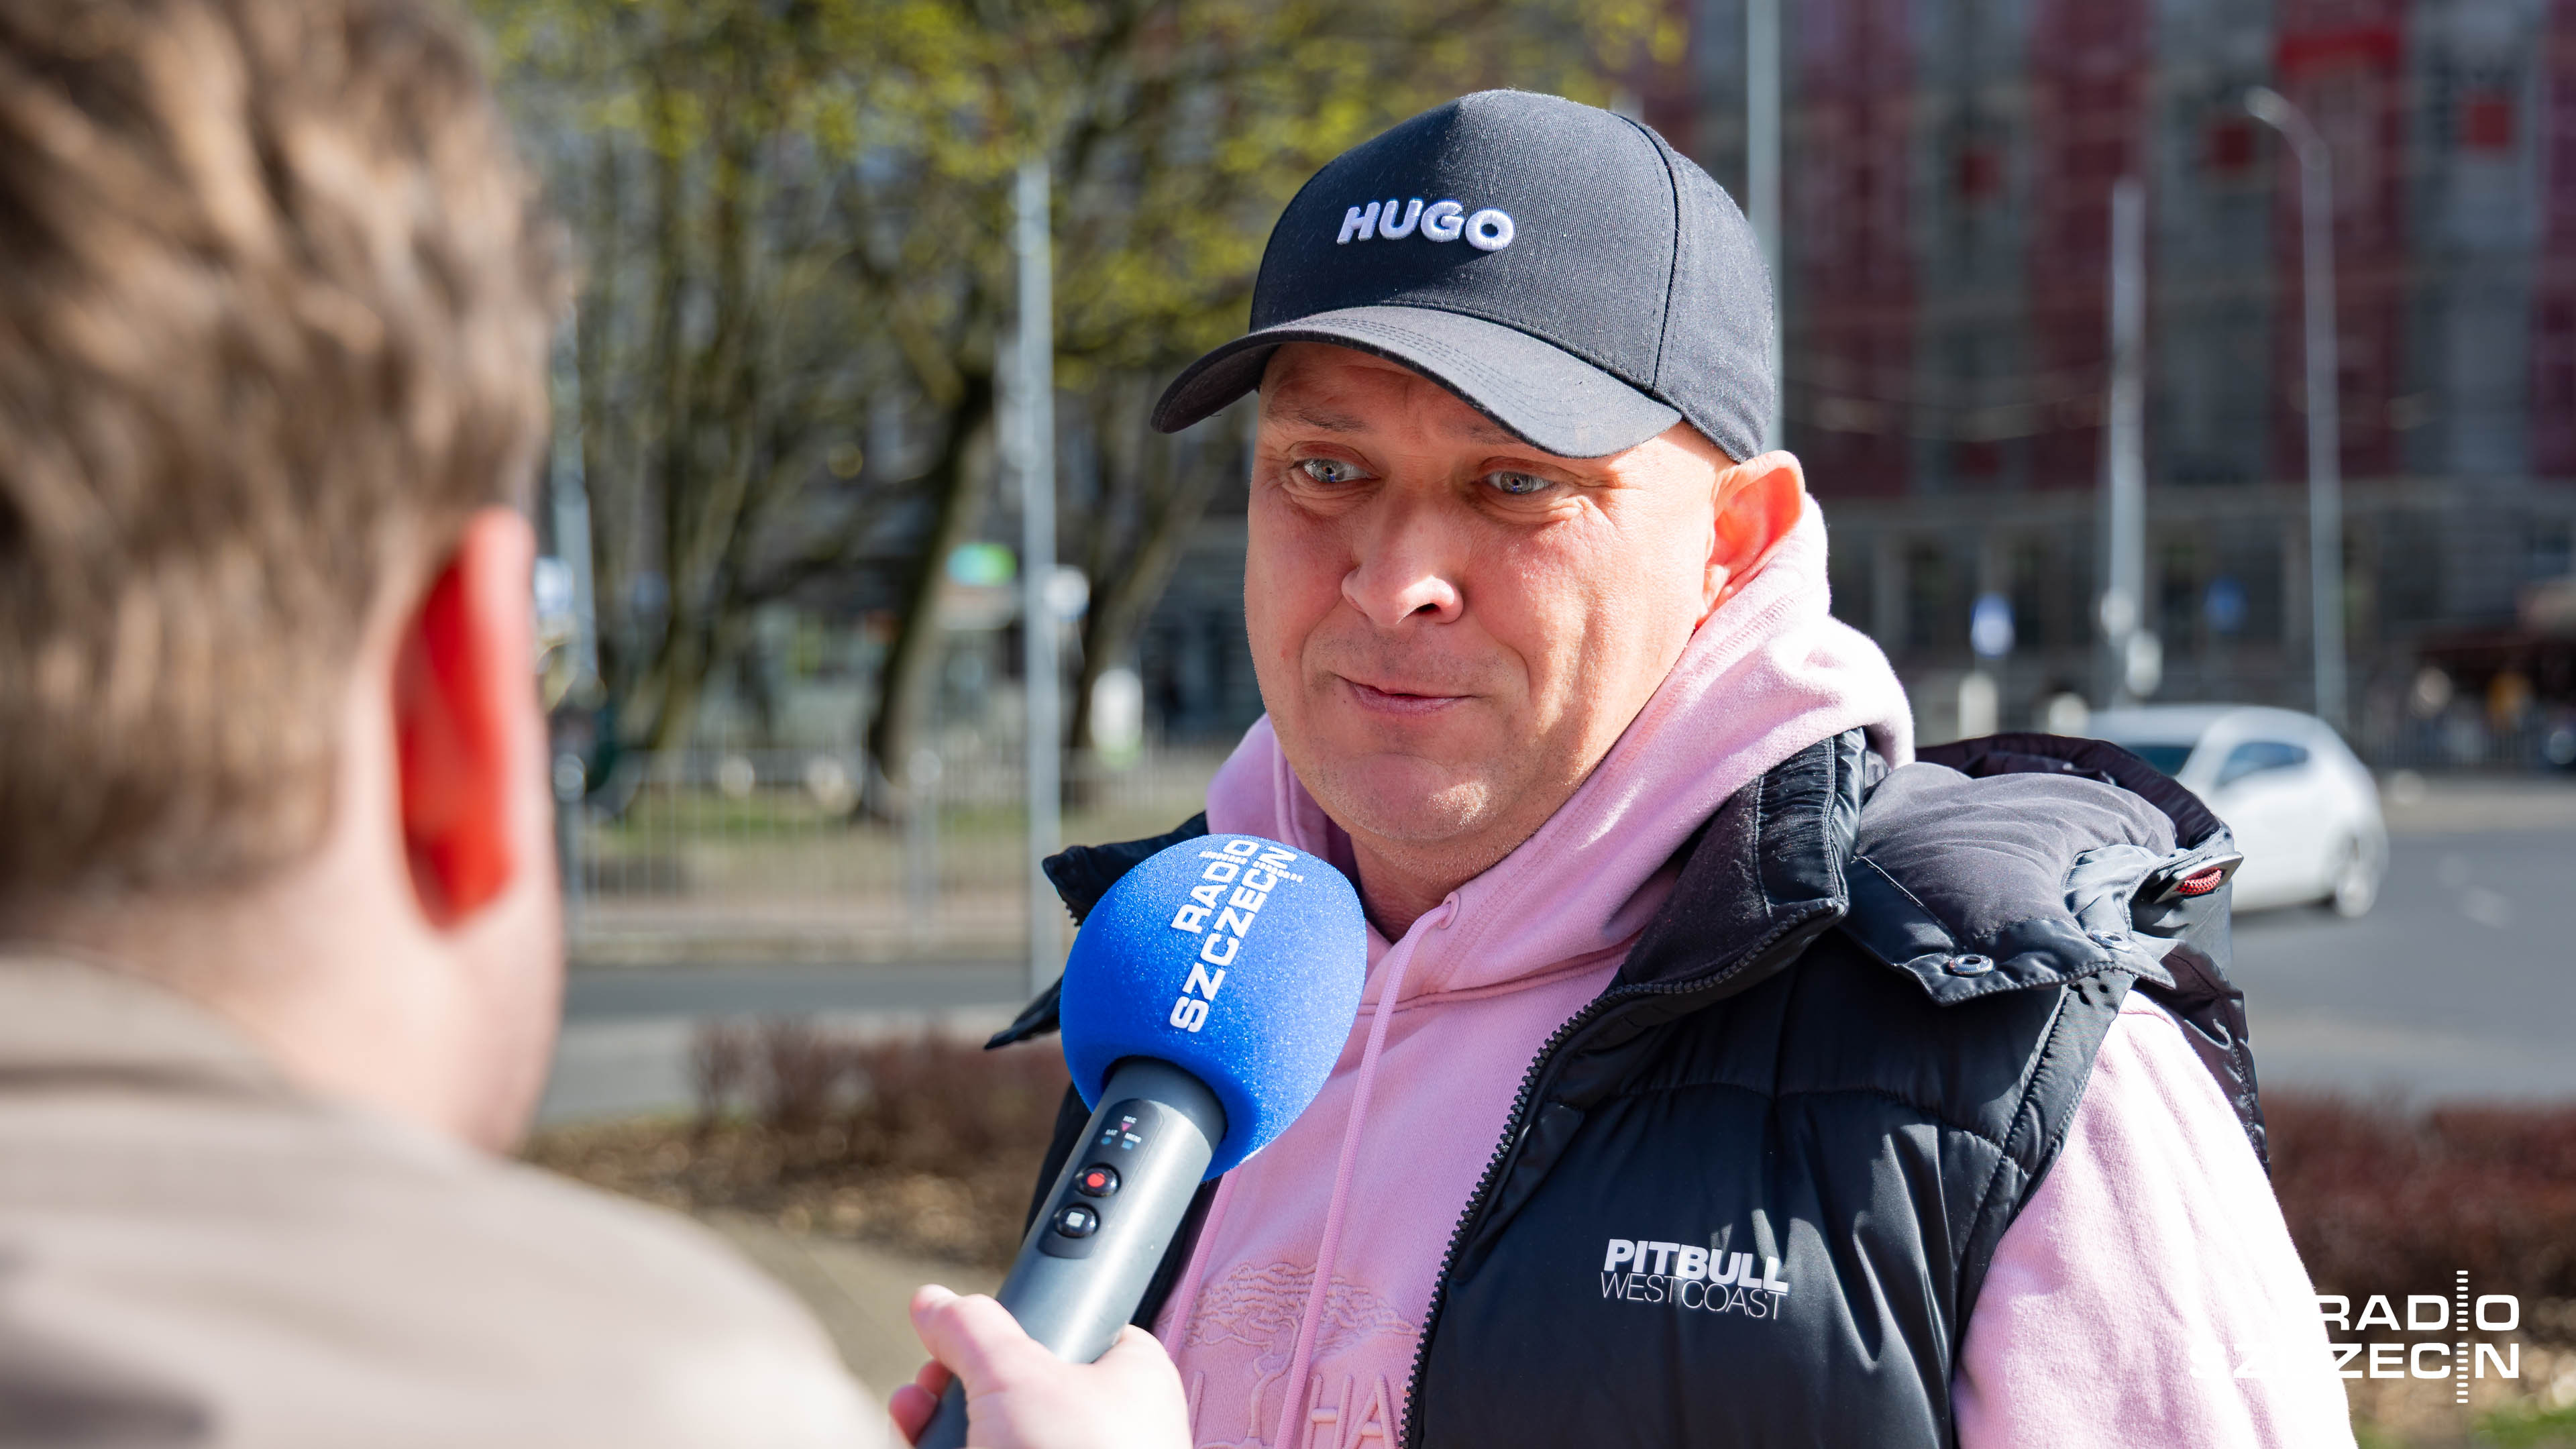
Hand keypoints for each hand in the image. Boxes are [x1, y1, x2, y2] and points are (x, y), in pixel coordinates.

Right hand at [889, 1284, 1191, 1448]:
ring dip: (944, 1428)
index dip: (1012, 1327)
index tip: (960, 1331)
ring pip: (994, 1439)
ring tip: (914, 1421)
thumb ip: (972, 1328)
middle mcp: (1109, 1428)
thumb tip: (934, 1301)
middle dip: (956, 1386)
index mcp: (1132, 1377)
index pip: (1071, 1329)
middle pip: (1014, 1389)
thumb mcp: (1014, 1373)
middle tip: (928, 1387)